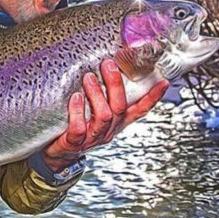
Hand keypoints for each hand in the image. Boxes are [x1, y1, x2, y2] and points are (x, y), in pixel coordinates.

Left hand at [41, 59, 169, 171]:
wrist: (55, 153)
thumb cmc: (74, 126)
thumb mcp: (93, 111)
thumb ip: (101, 94)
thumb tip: (103, 64)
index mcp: (116, 122)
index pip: (139, 110)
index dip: (152, 97)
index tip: (163, 81)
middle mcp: (108, 130)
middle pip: (119, 107)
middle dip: (115, 84)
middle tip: (108, 65)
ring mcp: (92, 138)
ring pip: (104, 116)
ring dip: (97, 94)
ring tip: (88, 78)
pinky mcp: (74, 143)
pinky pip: (79, 129)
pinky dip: (78, 112)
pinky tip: (75, 98)